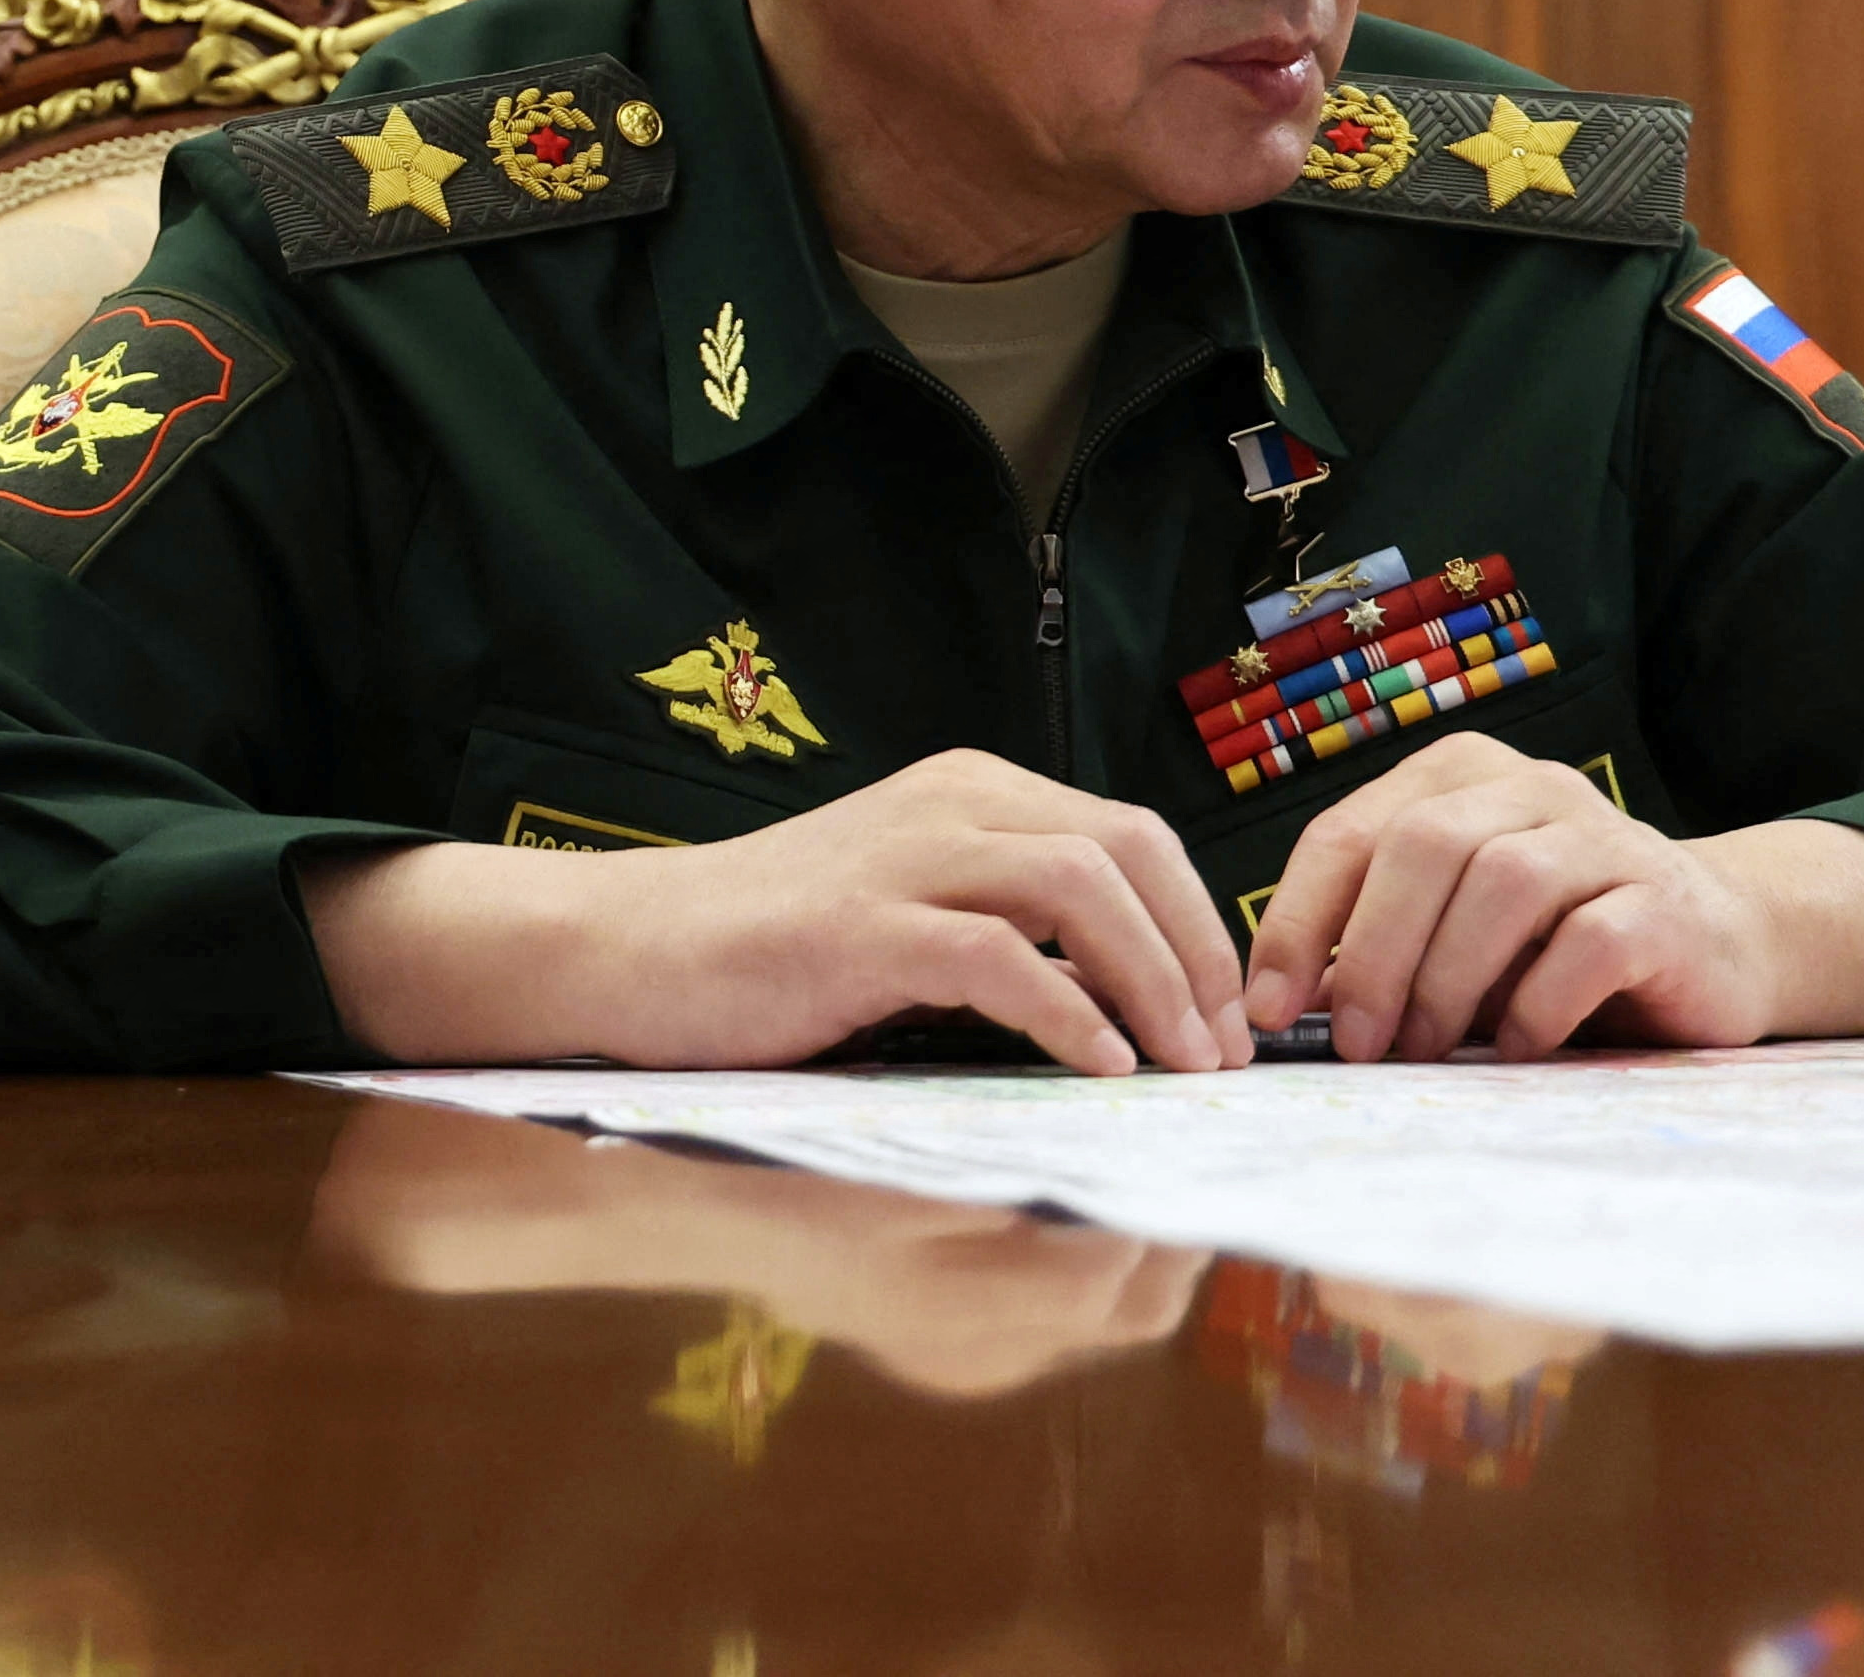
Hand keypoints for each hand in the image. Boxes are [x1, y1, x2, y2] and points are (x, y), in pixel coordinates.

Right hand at [307, 751, 1252, 1075]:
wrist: (632, 951)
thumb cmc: (773, 952)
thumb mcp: (914, 917)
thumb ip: (1011, 932)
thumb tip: (1131, 1005)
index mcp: (973, 793)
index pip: (1133, 834)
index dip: (1201, 925)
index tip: (1231, 1020)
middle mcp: (951, 803)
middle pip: (1128, 847)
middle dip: (1198, 951)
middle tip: (1226, 1054)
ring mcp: (903, 857)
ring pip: (1081, 886)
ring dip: (1154, 982)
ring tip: (1184, 1070)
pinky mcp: (859, 927)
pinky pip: (996, 956)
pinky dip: (1067, 1013)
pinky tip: (1099, 1070)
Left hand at [1238, 735, 1863, 1058]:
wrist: (1717, 943)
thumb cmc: (1557, 943)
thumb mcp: (1458, 931)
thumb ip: (1384, 944)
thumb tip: (1287, 1008)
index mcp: (1460, 778)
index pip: (1351, 831)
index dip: (1299, 919)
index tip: (1267, 1007)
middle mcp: (1530, 788)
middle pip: (1424, 845)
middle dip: (1374, 952)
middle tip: (1357, 1043)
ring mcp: (1603, 838)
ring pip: (1504, 882)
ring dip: (1450, 978)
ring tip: (1428, 1051)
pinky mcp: (1664, 903)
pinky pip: (1589, 942)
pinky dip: (1539, 1002)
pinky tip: (1518, 1046)